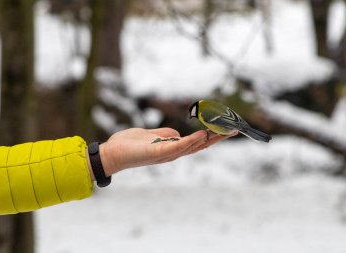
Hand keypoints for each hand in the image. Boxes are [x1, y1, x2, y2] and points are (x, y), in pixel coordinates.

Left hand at [96, 128, 237, 176]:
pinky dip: (190, 141)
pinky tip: (201, 134)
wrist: (111, 153)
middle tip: (234, 130)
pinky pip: (176, 146)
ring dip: (208, 139)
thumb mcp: (151, 136)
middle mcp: (172, 154)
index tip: (226, 129)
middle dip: (217, 138)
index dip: (211, 137)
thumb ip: (165, 135)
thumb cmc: (130, 144)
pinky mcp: (156, 152)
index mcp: (171, 149)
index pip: (196, 143)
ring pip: (191, 147)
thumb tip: (177, 134)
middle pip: (199, 146)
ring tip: (223, 130)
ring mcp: (165, 154)